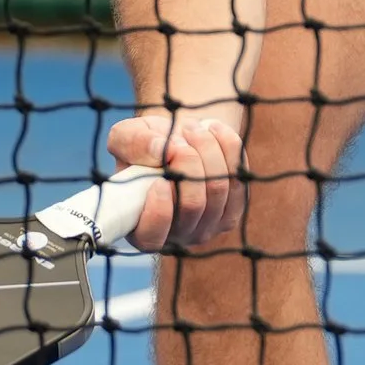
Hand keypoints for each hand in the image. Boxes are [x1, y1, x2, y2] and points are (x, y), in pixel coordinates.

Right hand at [104, 111, 244, 249]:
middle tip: (179, 135)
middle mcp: (175, 236)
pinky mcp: (232, 212)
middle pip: (192, 204)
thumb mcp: (126, 136)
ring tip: (192, 128)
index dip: (158, 210)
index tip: (160, 179)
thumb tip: (161, 151)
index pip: (152, 236)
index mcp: (140, 227)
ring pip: (218, 188)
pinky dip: (228, 148)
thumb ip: (133, 143)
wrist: (178, 140)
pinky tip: (213, 129)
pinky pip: (238, 178)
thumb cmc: (146, 143)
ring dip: (207, 148)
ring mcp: (207, 227)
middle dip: (188, 160)